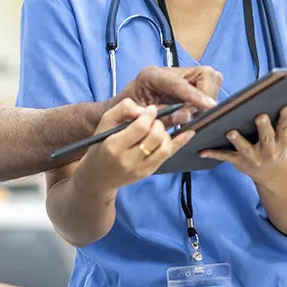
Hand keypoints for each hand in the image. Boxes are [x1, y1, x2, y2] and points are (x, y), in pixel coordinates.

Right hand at [73, 100, 195, 194]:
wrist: (98, 178)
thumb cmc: (100, 146)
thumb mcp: (104, 124)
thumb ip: (121, 110)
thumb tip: (143, 109)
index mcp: (115, 146)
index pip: (140, 127)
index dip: (149, 115)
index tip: (149, 109)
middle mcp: (129, 160)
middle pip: (155, 137)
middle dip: (158, 123)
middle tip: (153, 119)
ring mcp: (141, 168)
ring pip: (165, 147)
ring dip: (165, 132)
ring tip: (157, 128)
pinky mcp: (150, 172)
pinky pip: (169, 156)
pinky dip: (180, 142)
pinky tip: (188, 132)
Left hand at [112, 65, 221, 124]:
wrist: (118, 112)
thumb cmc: (124, 114)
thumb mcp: (140, 117)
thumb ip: (164, 116)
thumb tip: (186, 115)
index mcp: (151, 76)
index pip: (180, 83)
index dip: (197, 95)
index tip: (209, 105)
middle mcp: (168, 72)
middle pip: (204, 74)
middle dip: (206, 95)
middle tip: (198, 114)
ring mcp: (178, 78)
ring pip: (209, 80)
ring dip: (206, 99)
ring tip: (192, 115)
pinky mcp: (185, 86)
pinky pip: (205, 90)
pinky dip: (203, 103)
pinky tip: (193, 114)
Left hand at [202, 104, 286, 184]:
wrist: (271, 175)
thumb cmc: (276, 149)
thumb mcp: (284, 140)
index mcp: (280, 143)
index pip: (284, 129)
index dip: (286, 119)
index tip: (286, 106)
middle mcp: (268, 151)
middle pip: (266, 138)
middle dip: (264, 128)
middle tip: (260, 116)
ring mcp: (253, 157)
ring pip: (245, 148)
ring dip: (238, 140)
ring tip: (231, 132)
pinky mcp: (239, 162)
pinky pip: (225, 157)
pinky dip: (213, 153)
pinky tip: (202, 150)